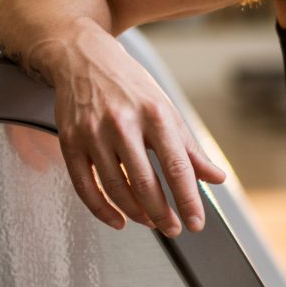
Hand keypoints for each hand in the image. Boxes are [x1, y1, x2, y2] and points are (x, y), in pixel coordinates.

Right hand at [48, 24, 225, 236]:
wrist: (82, 57)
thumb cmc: (129, 85)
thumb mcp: (166, 109)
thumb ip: (190, 148)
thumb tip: (216, 178)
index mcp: (155, 114)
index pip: (176, 166)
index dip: (188, 199)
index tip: (196, 222)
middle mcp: (122, 124)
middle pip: (145, 182)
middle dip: (162, 213)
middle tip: (174, 229)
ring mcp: (92, 134)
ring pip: (115, 187)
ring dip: (135, 213)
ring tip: (151, 222)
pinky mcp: (69, 141)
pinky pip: (84, 186)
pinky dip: (101, 209)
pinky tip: (117, 220)